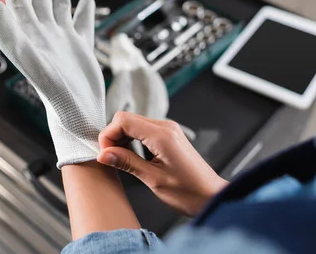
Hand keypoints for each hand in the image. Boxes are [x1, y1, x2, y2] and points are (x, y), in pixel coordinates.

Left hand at [0, 0, 105, 167]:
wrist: (78, 117)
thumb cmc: (54, 93)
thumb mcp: (29, 61)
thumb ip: (9, 35)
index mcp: (29, 35)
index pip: (18, 1)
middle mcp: (44, 36)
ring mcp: (63, 42)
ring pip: (59, 7)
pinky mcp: (81, 51)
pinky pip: (81, 26)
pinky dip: (83, 12)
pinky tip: (86, 1)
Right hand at [97, 112, 227, 215]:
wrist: (212, 197)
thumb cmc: (188, 193)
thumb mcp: (154, 180)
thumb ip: (127, 163)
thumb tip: (103, 155)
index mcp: (162, 135)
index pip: (124, 120)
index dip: (109, 135)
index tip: (105, 155)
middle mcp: (165, 127)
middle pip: (126, 118)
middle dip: (113, 136)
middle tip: (110, 158)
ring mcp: (168, 129)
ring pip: (133, 122)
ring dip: (121, 137)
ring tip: (119, 159)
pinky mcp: (169, 135)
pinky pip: (143, 129)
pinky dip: (132, 139)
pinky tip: (130, 156)